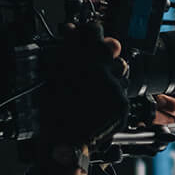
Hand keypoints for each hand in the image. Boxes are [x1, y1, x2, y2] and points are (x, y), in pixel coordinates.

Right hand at [40, 23, 129, 145]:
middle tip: (94, 57)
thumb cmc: (53, 113)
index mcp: (80, 61)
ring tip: (97, 84)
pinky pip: (122, 91)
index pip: (93, 31)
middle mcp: (101, 72)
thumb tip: (72, 31)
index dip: (91, 30)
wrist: (64, 144)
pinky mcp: (122, 105)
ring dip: (111, 72)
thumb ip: (65, 52)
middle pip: (112, 47)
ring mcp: (114, 89)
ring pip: (121, 69)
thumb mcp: (52, 76)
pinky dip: (112, 95)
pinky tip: (99, 103)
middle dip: (104, 49)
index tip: (88, 31)